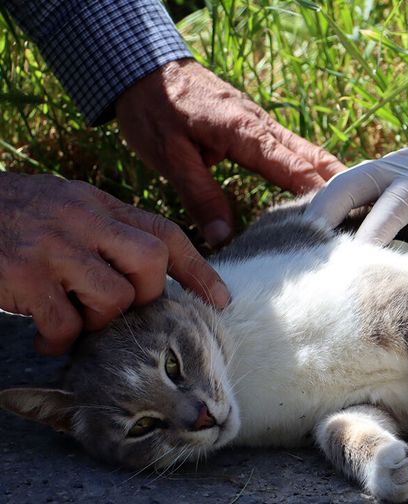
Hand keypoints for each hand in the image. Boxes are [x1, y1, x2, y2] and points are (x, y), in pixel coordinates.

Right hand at [0, 173, 229, 354]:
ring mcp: (54, 245)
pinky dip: (59, 340)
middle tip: (118, 310)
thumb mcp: (63, 207)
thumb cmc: (8, 216)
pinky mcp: (24, 274)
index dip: (198, 269)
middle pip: (152, 262)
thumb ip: (104, 230)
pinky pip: (66, 323)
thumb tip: (149, 270)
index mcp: (97, 204)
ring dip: (99, 321)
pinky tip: (44, 338)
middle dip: (146, 296)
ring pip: (115, 297)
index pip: (164, 232)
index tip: (221, 300)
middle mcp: (82, 219)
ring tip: (73, 322)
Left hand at [116, 59, 345, 245]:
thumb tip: (225, 238)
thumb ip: (200, 196)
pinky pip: (292, 149)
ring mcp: (262, 124)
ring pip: (307, 152)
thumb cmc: (153, 110)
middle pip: (312, 157)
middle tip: (365, 214)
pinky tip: (321, 185)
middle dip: (339, 185)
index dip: (317, 194)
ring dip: (330, 176)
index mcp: (244, 132)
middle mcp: (262, 126)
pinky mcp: (255, 126)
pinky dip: (312, 168)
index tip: (340, 219)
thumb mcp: (169, 156)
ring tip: (357, 204)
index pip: (292, 167)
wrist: (144, 67)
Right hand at [306, 98, 407, 267]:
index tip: (352, 271)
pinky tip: (316, 240)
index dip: (369, 240)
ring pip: (342, 184)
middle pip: (347, 184)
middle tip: (299, 253)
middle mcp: (398, 164)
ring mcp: (388, 166)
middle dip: (322, 216)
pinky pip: (350, 190)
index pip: (389, 208)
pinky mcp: (385, 176)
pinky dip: (331, 211)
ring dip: (320, 212)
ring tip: (298, 250)